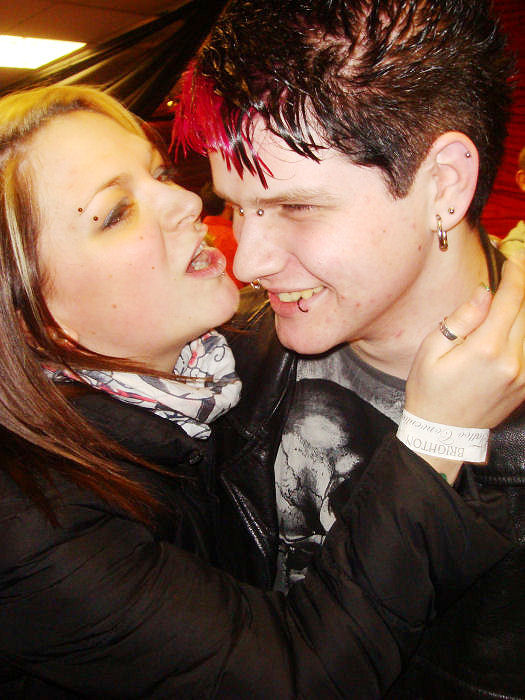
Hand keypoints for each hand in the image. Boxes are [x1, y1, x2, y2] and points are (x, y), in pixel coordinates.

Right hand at [405, 253, 524, 479]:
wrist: (443, 433)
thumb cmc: (429, 390)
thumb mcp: (431, 351)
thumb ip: (461, 319)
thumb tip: (484, 292)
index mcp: (486, 349)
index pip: (512, 299)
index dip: (516, 272)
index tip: (514, 255)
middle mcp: (512, 360)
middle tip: (519, 264)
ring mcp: (524, 375)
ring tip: (518, 292)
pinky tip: (517, 320)